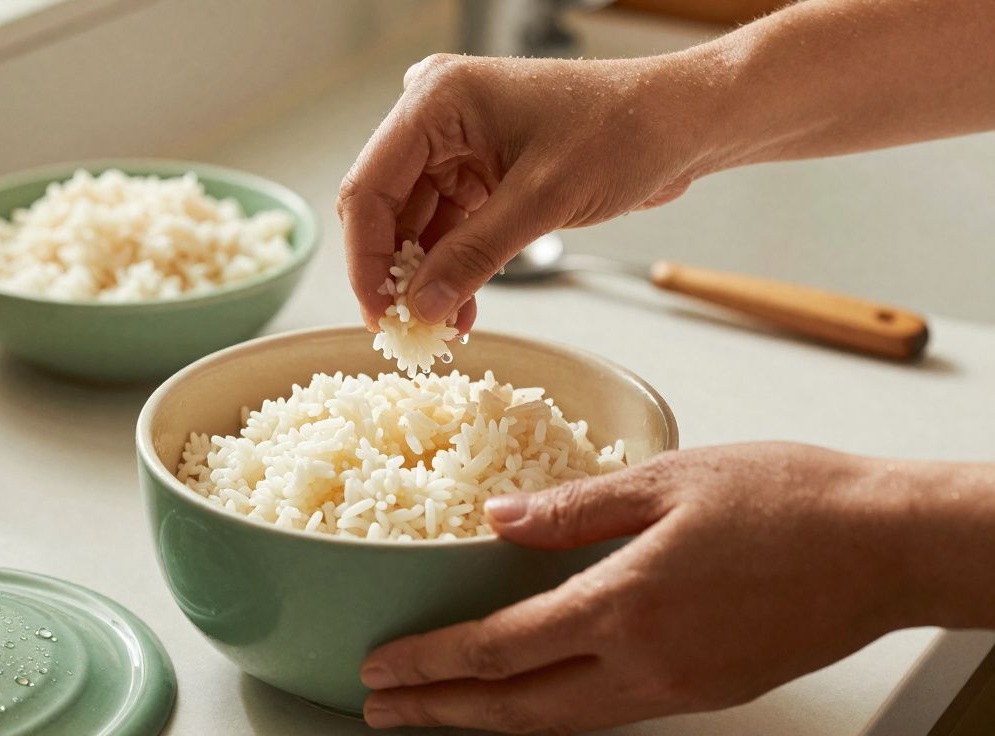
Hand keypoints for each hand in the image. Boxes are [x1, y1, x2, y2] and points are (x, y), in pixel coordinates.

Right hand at [336, 53, 705, 331]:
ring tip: (441, 327)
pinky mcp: (481, 170)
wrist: (681, 122)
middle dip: (396, 272)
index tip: (378, 314)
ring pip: (416, 224)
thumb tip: (421, 307)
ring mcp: (458, 144)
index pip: (370, 187)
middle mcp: (437, 117)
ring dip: (426, 277)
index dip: (366, 258)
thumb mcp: (543, 199)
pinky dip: (453, 268)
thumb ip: (474, 255)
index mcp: (437, 100)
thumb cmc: (624, 130)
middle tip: (405, 328)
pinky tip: (460, 307)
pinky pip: (449, 227)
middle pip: (386, 207)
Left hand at [359, 443, 928, 733]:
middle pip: (519, 710)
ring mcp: (678, 689)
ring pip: (562, 722)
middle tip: (382, 711)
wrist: (887, 546)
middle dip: (442, 715)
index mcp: (625, 606)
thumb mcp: (667, 480)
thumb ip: (572, 508)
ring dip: (492, 720)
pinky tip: (533, 694)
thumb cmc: (789, 500)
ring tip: (441, 712)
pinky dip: (552, 711)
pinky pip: (608, 713)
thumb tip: (498, 521)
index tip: (382, 670)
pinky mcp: (707, 692)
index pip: (498, 651)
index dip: (431, 664)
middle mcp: (646, 666)